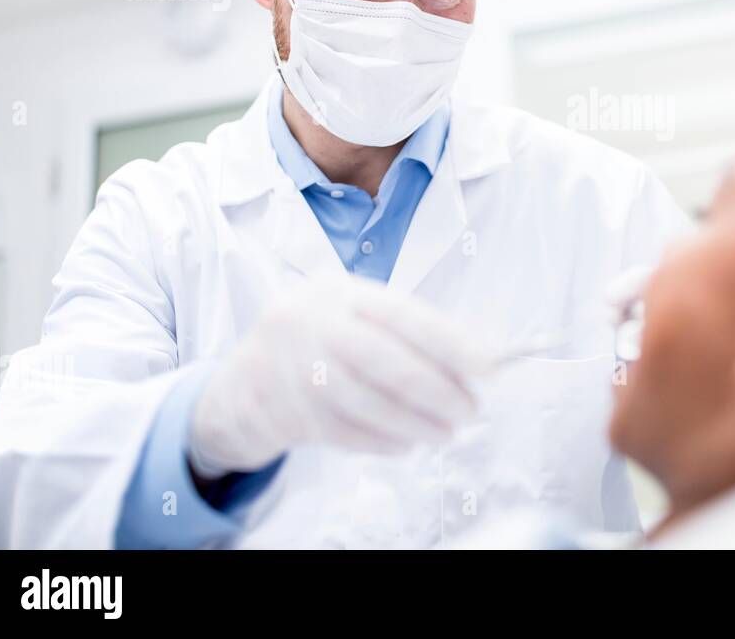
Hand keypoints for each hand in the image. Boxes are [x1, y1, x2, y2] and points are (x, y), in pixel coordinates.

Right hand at [189, 274, 493, 477]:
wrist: (245, 379)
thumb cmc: (322, 341)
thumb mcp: (356, 315)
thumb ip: (409, 331)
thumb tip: (477, 358)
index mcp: (341, 292)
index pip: (404, 314)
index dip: (450, 342)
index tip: (489, 366)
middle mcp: (313, 323)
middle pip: (385, 361)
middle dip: (438, 390)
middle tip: (472, 410)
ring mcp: (294, 368)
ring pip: (367, 403)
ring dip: (416, 423)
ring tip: (447, 432)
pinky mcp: (285, 411)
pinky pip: (346, 432)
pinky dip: (384, 441)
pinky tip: (408, 442)